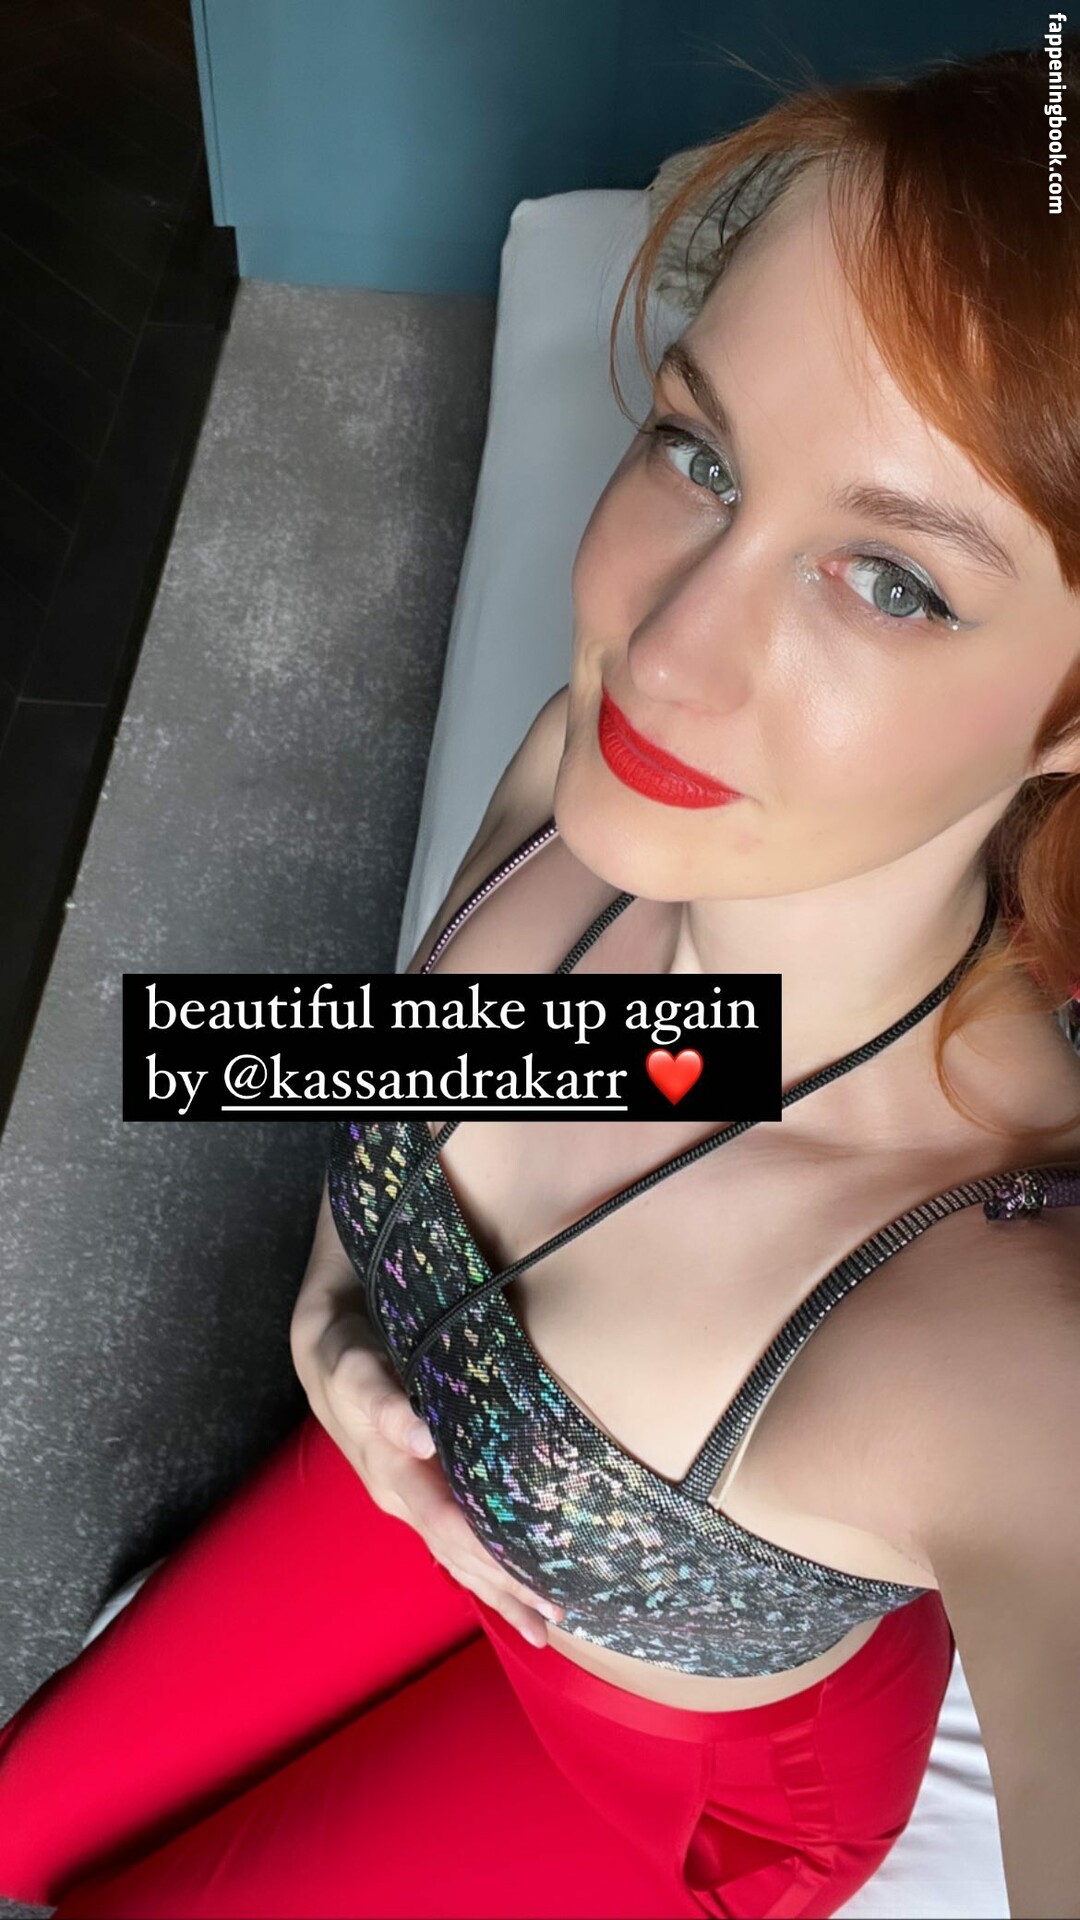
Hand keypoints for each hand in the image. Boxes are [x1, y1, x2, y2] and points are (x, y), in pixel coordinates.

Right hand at [292, 1303, 564, 1646]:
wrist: (324, 1352)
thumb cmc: (346, 1357)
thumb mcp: (356, 1370)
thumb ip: (385, 1402)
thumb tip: (421, 1438)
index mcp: (392, 1475)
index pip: (450, 1529)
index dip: (492, 1561)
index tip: (534, 1587)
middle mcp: (403, 1497)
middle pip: (458, 1556)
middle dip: (504, 1591)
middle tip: (553, 1622)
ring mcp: (410, 1498)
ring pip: (457, 1556)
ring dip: (497, 1591)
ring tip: (541, 1625)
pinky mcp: (419, 1489)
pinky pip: (454, 1537)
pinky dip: (484, 1567)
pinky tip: (510, 1581)